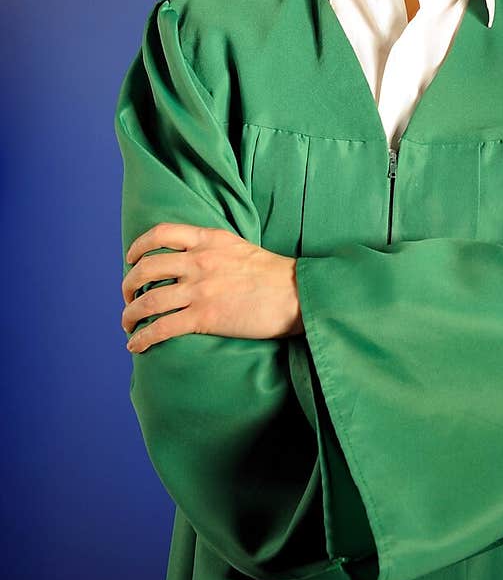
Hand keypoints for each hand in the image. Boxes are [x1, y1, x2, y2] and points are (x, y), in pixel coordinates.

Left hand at [121, 223, 303, 352]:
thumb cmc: (275, 275)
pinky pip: (161, 328)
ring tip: (127, 325)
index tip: (130, 258)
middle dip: (129, 285)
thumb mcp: (240, 247)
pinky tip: (136, 346)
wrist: (297, 293)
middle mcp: (199, 261)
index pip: (161, 234)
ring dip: (130, 315)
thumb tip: (195, 260)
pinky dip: (143, 338)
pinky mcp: (204, 317)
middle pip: (146, 268)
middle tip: (128, 297)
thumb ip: (214, 249)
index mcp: (208, 240)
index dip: (138, 247)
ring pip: (148, 300)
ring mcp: (200, 289)